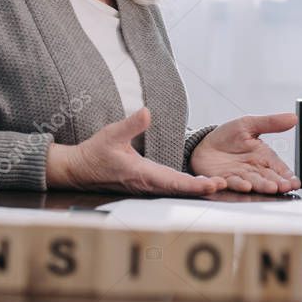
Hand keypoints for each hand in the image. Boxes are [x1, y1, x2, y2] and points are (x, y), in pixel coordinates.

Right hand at [46, 108, 227, 195]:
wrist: (78, 169)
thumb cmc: (94, 152)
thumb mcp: (111, 134)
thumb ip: (131, 124)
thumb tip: (148, 111)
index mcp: (141, 174)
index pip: (172, 182)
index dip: (193, 185)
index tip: (211, 184)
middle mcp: (146, 183)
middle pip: (179, 189)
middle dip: (201, 188)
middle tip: (223, 185)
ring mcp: (146, 185)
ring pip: (175, 189)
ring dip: (195, 188)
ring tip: (217, 185)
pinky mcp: (145, 183)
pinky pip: (169, 187)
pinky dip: (185, 186)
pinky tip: (198, 184)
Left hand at [190, 113, 301, 193]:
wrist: (203, 145)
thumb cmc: (227, 136)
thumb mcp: (249, 124)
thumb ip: (271, 123)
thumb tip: (293, 117)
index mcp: (263, 156)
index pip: (279, 168)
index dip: (288, 176)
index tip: (295, 182)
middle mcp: (254, 169)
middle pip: (269, 177)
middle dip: (279, 183)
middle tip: (286, 187)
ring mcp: (240, 175)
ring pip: (254, 182)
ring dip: (263, 186)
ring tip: (271, 188)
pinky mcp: (224, 179)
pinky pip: (233, 182)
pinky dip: (240, 185)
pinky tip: (246, 186)